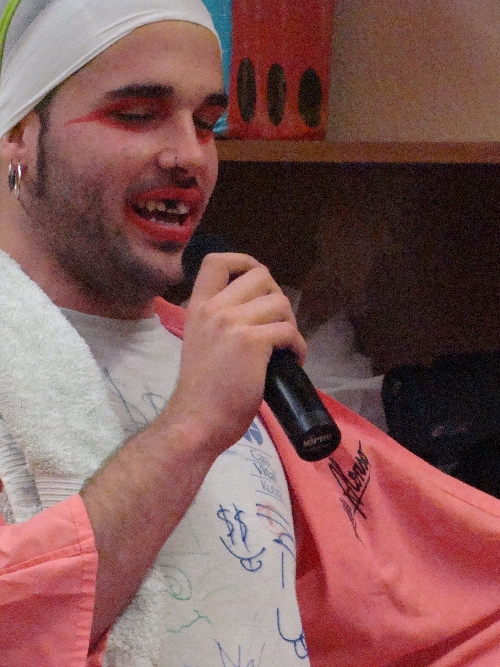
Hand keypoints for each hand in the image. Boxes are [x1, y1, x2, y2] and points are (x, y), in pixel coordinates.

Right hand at [167, 252, 306, 454]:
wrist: (197, 420)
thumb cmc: (200, 390)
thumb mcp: (200, 342)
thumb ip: (218, 322)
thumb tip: (254, 314)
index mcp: (198, 307)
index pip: (217, 261)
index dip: (244, 262)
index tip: (257, 283)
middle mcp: (214, 309)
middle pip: (260, 275)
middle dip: (277, 295)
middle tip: (278, 321)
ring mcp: (233, 323)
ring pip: (280, 302)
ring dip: (291, 323)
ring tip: (286, 345)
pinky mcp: (252, 343)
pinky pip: (289, 331)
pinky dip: (298, 346)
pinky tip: (294, 359)